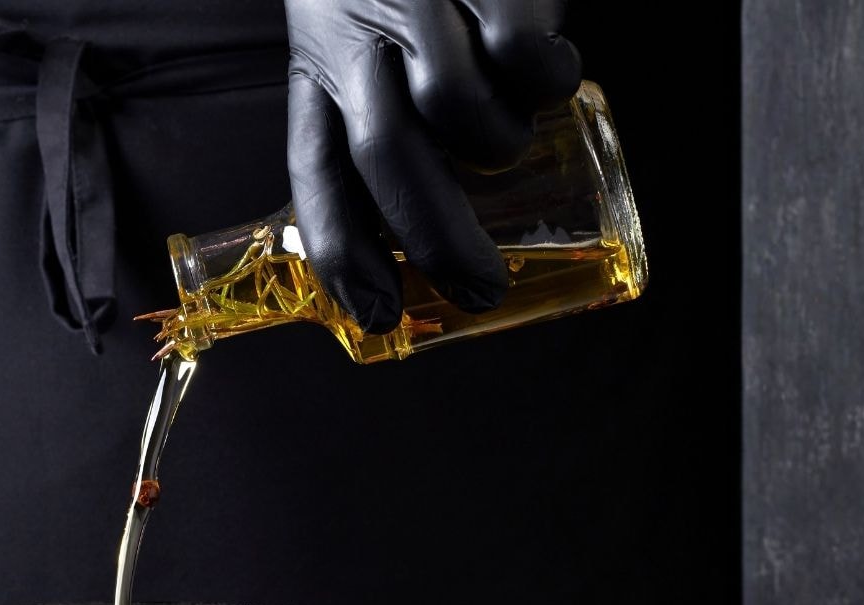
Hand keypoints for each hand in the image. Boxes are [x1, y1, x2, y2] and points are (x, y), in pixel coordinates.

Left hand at [285, 0, 581, 331]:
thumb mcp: (355, 45)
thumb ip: (374, 124)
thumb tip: (415, 242)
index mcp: (317, 67)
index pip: (313, 173)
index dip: (341, 252)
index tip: (376, 315)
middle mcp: (355, 38)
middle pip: (386, 158)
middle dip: (438, 238)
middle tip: (481, 287)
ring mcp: (417, 3)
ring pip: (456, 110)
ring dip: (497, 144)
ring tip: (510, 135)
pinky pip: (520, 58)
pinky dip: (546, 81)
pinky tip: (550, 74)